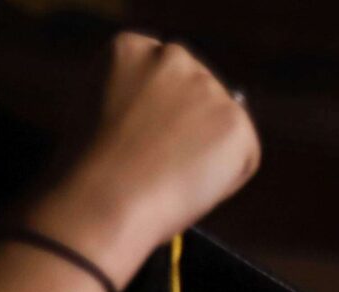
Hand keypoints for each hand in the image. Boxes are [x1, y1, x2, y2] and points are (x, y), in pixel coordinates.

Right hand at [21, 32, 260, 284]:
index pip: (165, 77)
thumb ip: (140, 100)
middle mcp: (172, 56)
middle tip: (158, 161)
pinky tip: (190, 181)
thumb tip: (182, 118)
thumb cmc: (94, 171)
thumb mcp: (104, 113)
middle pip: (199, 96)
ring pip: (223, 126)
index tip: (135, 138)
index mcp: (130, 47)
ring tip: (169, 172)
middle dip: (188, 128)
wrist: (107, 197)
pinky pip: (244, 156)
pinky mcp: (236, 120)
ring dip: (207, 152)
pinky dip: (227, 178)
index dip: (155, 117)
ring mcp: (208, 86)